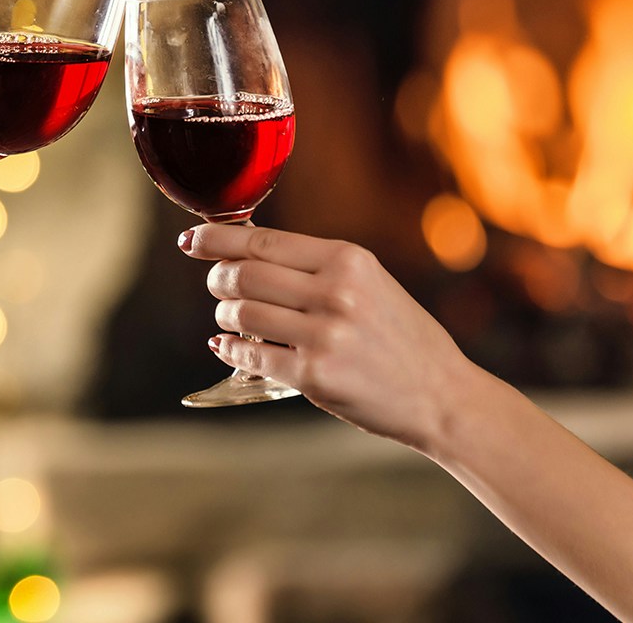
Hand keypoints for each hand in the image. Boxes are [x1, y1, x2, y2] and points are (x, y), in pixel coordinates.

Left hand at [181, 223, 472, 450]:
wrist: (442, 395)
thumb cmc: (401, 337)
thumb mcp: (369, 282)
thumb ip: (315, 267)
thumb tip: (245, 249)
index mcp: (348, 259)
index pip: (261, 241)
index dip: (216, 238)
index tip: (191, 238)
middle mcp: (335, 292)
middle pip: (242, 274)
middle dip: (217, 279)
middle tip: (216, 286)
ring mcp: (324, 335)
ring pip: (240, 314)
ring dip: (224, 317)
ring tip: (232, 320)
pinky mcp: (314, 376)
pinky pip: (249, 355)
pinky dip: (231, 349)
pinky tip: (230, 347)